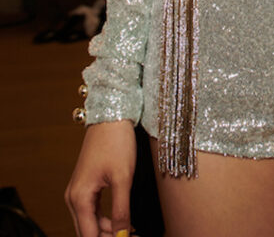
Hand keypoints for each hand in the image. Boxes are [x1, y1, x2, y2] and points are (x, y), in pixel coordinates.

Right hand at [65, 120, 135, 236]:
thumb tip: (122, 236)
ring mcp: (78, 191)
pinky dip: (106, 220)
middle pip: (88, 231)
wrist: (111, 116)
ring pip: (90, 223)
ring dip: (109, 231)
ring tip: (132, 232)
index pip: (89, 235)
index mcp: (79, 197)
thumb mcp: (123, 178)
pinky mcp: (85, 185)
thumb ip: (122, 210)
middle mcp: (73, 197)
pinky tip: (123, 222)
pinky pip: (93, 211)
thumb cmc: (116, 142)